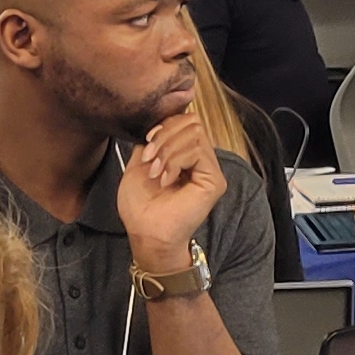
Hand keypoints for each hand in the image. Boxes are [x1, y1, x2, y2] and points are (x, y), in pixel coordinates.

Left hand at [118, 106, 226, 266]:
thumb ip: (151, 142)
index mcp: (185, 155)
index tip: (146, 141)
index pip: (184, 122)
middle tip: (149, 158)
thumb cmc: (141, 207)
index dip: (165, 124)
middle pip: (192, 122)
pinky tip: (165, 179)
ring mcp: (210, 170)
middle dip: (165, 135)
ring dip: (167, 150)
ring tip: (155, 172)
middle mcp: (202, 161)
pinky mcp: (214, 180)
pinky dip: (175, 161)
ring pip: (194, 134)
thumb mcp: (139, 164)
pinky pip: (197, 151)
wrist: (147, 233)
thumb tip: (157, 122)